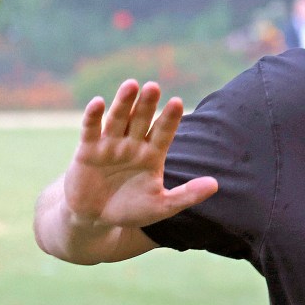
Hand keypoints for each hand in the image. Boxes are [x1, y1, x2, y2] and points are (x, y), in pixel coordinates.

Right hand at [63, 79, 217, 229]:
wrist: (96, 219)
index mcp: (153, 154)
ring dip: (124, 103)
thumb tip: (216, 185)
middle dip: (148, 104)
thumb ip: (187, 194)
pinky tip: (98, 103)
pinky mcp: (88, 150)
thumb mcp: (162, 206)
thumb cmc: (131, 210)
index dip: (170, 118)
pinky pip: (91, 130)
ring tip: (132, 85)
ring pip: (118, 119)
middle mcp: (133, 144)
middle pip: (142, 120)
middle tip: (154, 87)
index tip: (178, 103)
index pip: (164, 132)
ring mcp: (110, 145)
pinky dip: (93, 117)